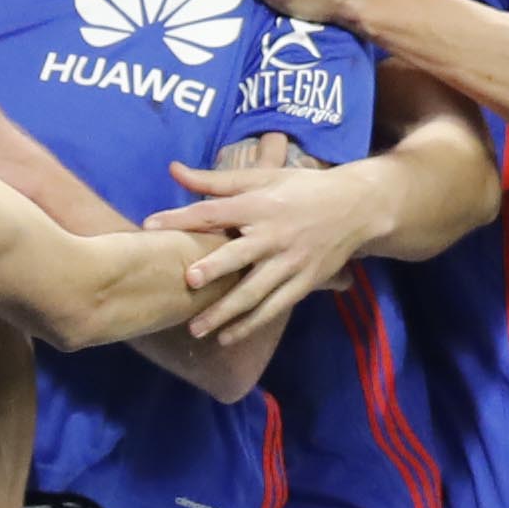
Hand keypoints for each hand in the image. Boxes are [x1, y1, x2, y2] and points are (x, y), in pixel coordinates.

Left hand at [147, 159, 370, 340]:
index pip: (213, 212)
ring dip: (225, 312)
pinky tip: (227, 337)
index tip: (150, 227)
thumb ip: (216, 180)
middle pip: (239, 255)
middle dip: (214, 269)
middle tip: (188, 283)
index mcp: (259, 205)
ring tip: (196, 328)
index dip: (181, 218)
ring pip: (254, 291)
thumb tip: (173, 170)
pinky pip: (274, 307)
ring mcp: (290, 262)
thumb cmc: (302, 188)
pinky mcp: (304, 282)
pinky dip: (250, 324)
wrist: (358, 206)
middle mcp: (274, 235)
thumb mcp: (263, 176)